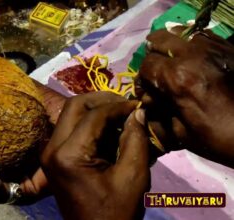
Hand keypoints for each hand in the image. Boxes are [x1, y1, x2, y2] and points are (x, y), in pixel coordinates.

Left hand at [41, 92, 149, 219]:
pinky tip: (111, 130)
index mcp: (67, 154)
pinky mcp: (54, 158)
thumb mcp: (133, 177)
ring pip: (71, 115)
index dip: (118, 106)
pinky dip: (91, 124)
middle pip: (74, 107)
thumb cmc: (115, 212)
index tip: (138, 105)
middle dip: (102, 101)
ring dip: (96, 111)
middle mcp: (51, 149)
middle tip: (126, 105)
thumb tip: (137, 111)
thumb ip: (136, 139)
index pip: (93, 115)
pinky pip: (71, 130)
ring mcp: (50, 153)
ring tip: (121, 116)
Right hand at [138, 26, 233, 166]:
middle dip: (154, 55)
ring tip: (176, 62)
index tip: (148, 92)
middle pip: (160, 39)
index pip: (146, 65)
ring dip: (173, 46)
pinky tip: (196, 61)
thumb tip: (148, 101)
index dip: (143, 79)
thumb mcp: (181, 133)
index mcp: (178, 78)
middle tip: (158, 72)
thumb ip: (160, 112)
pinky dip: (193, 45)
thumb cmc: (220, 138)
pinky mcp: (228, 46)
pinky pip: (202, 35)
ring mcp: (213, 47)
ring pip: (181, 32)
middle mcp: (193, 55)